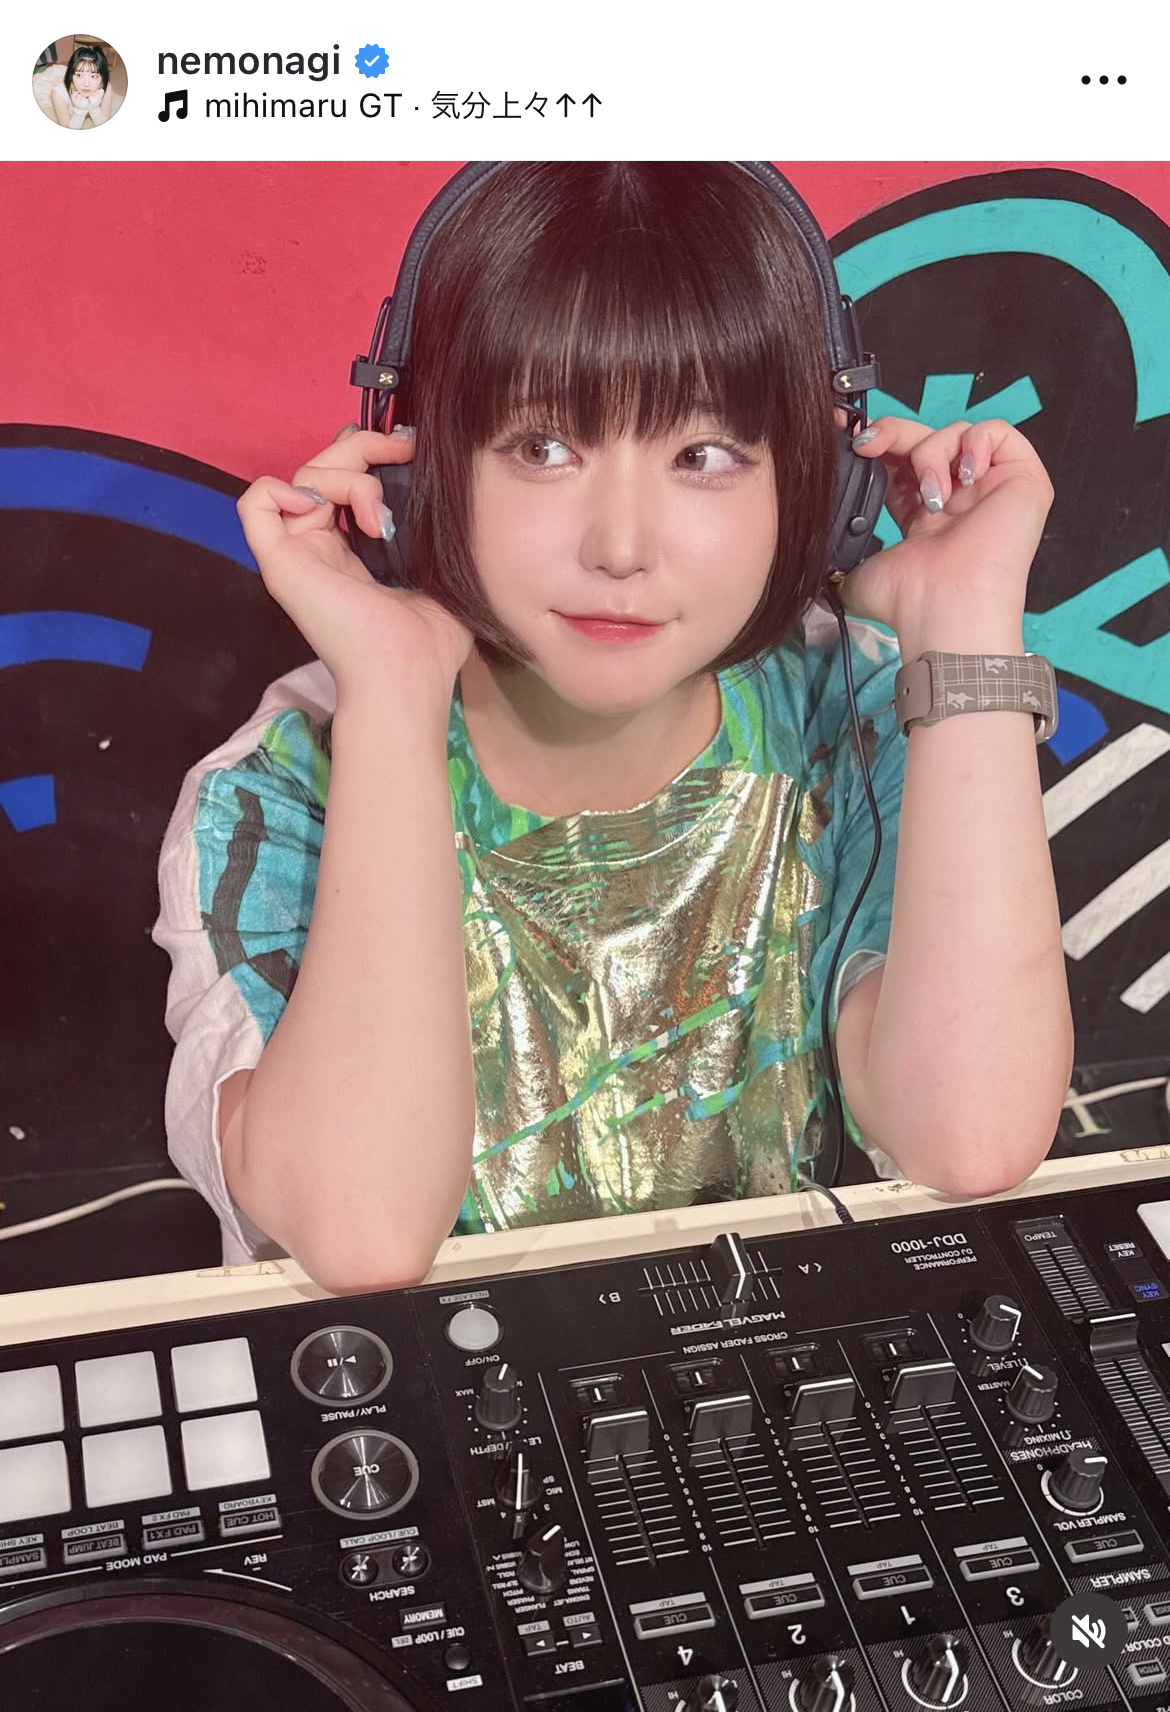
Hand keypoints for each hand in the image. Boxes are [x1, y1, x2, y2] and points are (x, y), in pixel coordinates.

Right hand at [236, 426, 474, 704]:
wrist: (409, 672)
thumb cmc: (431, 640)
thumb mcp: (442, 570)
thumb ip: (431, 531)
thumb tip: (441, 491)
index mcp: (355, 552)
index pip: (347, 480)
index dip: (373, 455)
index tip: (412, 452)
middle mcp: (322, 548)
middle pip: (324, 467)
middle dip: (364, 447)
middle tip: (403, 451)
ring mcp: (299, 554)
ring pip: (302, 476)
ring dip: (348, 477)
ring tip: (380, 519)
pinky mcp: (281, 562)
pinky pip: (256, 503)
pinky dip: (284, 489)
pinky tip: (324, 508)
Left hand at [833, 413, 1054, 649]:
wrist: (943, 605)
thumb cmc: (909, 600)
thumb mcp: (855, 573)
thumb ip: (838, 556)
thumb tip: (814, 546)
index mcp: (922, 517)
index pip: (901, 463)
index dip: (879, 444)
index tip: (851, 438)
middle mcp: (958, 500)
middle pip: (925, 440)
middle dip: (894, 435)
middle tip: (869, 445)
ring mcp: (990, 488)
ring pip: (956, 434)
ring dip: (931, 454)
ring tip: (932, 495)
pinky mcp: (1022, 478)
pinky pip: (998, 432)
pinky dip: (974, 443)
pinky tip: (962, 476)